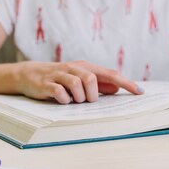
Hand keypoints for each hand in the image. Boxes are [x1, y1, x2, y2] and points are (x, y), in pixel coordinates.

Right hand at [16, 60, 142, 103]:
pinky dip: (64, 99)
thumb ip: (98, 83)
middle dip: (92, 94)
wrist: (28, 74)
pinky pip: (60, 92)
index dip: (125, 82)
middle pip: (92, 78)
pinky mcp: (46, 85)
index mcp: (84, 67)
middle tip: (86, 100)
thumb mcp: (79, 78)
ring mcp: (59, 75)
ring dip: (78, 97)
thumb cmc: (59, 78)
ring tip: (73, 100)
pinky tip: (62, 101)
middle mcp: (73, 69)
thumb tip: (116, 88)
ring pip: (77, 83)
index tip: (139, 92)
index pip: (109, 74)